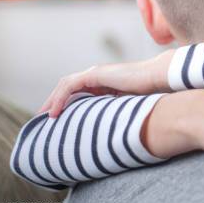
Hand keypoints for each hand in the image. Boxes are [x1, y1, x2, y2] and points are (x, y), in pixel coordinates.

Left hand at [39, 49, 174, 116]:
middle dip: (54, 101)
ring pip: (66, 84)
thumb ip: (116, 110)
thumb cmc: (150, 92)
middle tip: (45, 117)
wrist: (158, 78)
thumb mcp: (127, 104)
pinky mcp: (96, 74)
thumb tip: (111, 129)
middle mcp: (98, 74)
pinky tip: (55, 112)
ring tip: (46, 116)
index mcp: (105, 81)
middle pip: (68, 86)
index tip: (59, 117)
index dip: (66, 102)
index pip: (79, 89)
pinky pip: (71, 86)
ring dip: (53, 100)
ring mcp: (96, 72)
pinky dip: (60, 99)